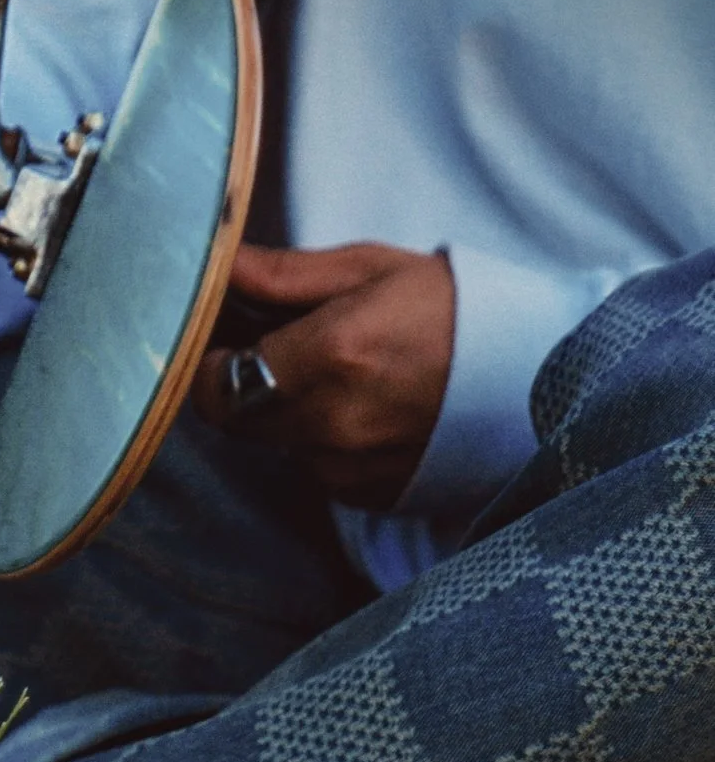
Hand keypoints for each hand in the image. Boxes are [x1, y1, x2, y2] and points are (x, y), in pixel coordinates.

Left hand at [191, 243, 455, 509]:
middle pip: (239, 420)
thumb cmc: (458, 308)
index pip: (214, 386)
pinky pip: (322, 470)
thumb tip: (219, 267)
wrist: (550, 370)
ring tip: (352, 377)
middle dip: (250, 386)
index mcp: (330, 356)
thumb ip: (284, 275)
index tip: (229, 344)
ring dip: (295, 415)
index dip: (211, 366)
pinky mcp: (373, 495)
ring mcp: (353, 468)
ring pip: (282, 445)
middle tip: (291, 352)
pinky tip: (375, 411)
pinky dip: (331, 444)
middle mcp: (334, 422)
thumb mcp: (373, 270)